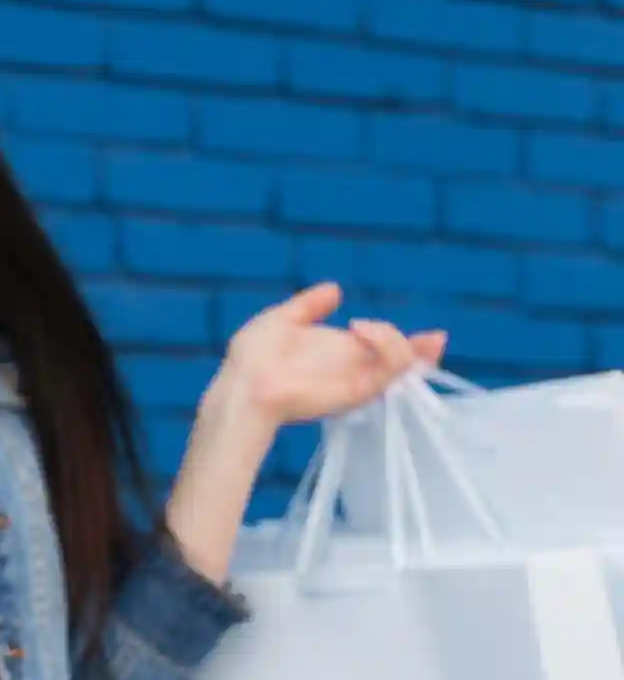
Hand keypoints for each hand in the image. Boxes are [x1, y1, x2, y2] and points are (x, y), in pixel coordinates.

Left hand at [208, 281, 446, 428]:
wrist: (244, 383)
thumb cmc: (254, 356)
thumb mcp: (284, 318)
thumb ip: (310, 305)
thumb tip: (336, 289)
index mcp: (342, 352)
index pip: (389, 350)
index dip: (415, 344)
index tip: (436, 335)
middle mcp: (356, 368)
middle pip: (409, 361)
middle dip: (420, 345)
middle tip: (370, 328)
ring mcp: (359, 380)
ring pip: (406, 362)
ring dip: (394, 338)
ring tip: (359, 326)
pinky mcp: (358, 390)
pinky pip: (391, 371)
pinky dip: (388, 347)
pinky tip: (360, 329)